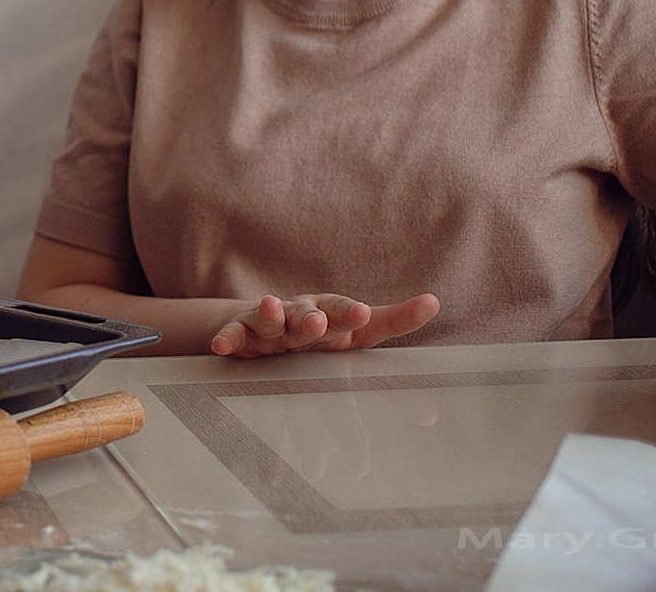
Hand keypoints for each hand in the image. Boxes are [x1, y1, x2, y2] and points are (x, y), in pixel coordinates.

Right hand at [210, 292, 439, 357]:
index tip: (364, 313)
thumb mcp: (358, 330)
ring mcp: (271, 322)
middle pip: (308, 313)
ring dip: (271, 313)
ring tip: (270, 308)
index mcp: (333, 314)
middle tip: (318, 322)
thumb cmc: (323, 330)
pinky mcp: (244, 334)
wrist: (269, 323)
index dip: (354, 314)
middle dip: (312, 317)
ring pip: (270, 316)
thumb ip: (394, 320)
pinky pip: (235, 335)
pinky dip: (228, 339)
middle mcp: (301, 313)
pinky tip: (221, 346)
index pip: (346, 311)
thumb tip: (434, 309)